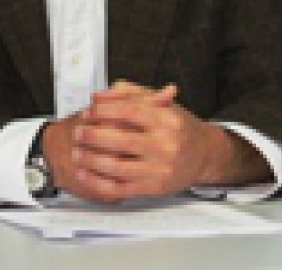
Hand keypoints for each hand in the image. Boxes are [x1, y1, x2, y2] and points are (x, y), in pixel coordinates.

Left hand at [42, 81, 268, 202]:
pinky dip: (98, 182)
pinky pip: (120, 188)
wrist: (204, 155)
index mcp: (166, 119)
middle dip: (93, 136)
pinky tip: (86, 173)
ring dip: (91, 160)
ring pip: (117, 166)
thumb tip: (102, 94)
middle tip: (78, 132)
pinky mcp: (154, 188)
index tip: (89, 110)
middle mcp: (165, 144)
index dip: (105, 110)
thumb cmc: (179, 128)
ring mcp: (160, 168)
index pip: (130, 111)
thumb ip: (132, 93)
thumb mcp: (162, 103)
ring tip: (78, 152)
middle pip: (121, 139)